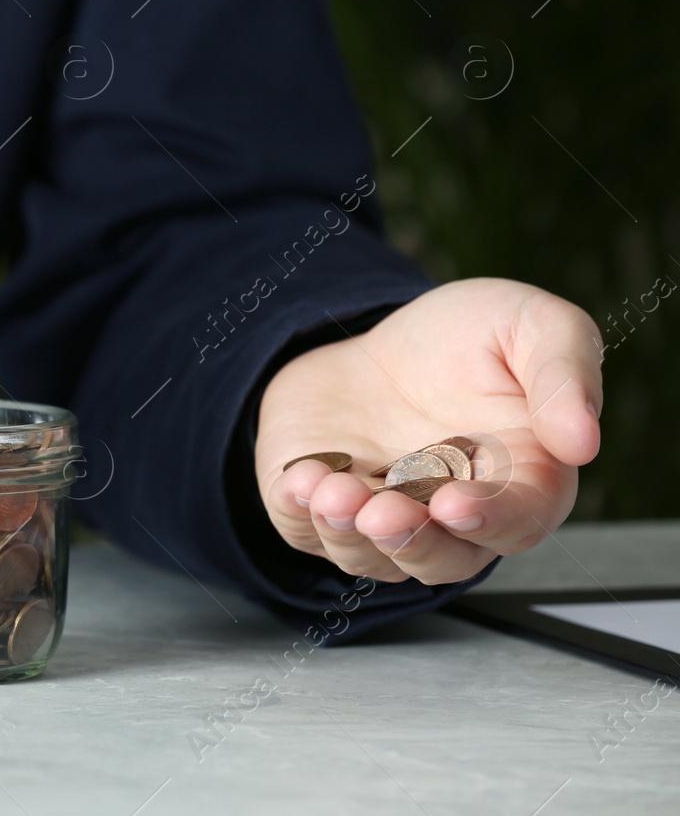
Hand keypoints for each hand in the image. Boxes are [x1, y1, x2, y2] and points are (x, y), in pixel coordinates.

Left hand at [256, 278, 602, 583]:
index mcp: (518, 481)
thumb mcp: (530, 324)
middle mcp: (449, 516)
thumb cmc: (462, 341)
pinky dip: (299, 512)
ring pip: (368, 555)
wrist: (373, 339)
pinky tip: (300, 479)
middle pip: (438, 557)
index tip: (457, 503)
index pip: (515, 522)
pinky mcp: (322, 509)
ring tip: (333, 490)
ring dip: (347, 532)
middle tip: (384, 512)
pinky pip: (305, 528)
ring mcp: (382, 518)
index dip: (489, 520)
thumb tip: (583, 440)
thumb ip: (564, 372)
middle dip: (409, 541)